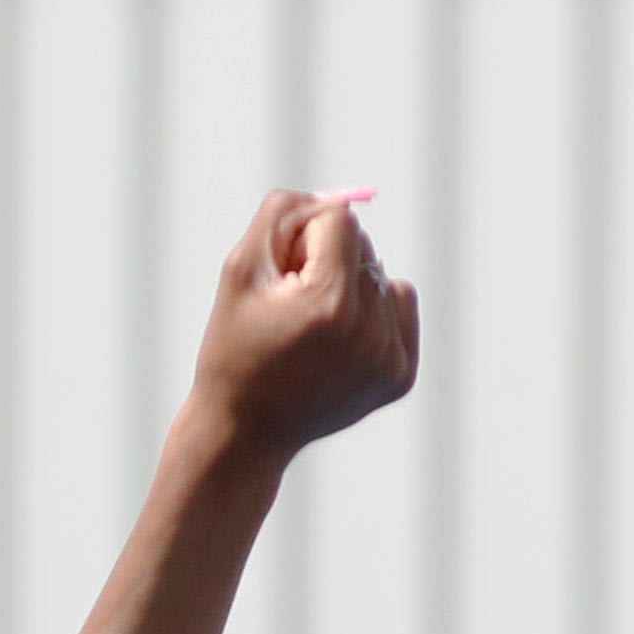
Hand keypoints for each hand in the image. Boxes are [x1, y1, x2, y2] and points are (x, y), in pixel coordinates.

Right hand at [186, 188, 418, 468]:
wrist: (244, 434)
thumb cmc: (233, 348)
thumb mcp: (239, 269)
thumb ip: (283, 213)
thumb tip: (339, 198)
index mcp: (330, 303)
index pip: (339, 219)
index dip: (300, 241)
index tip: (280, 282)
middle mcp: (369, 331)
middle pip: (363, 246)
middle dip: (326, 262)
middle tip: (292, 312)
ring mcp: (389, 358)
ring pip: (382, 276)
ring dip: (348, 287)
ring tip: (313, 331)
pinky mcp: (400, 376)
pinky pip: (400, 306)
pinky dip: (373, 313)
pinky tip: (340, 344)